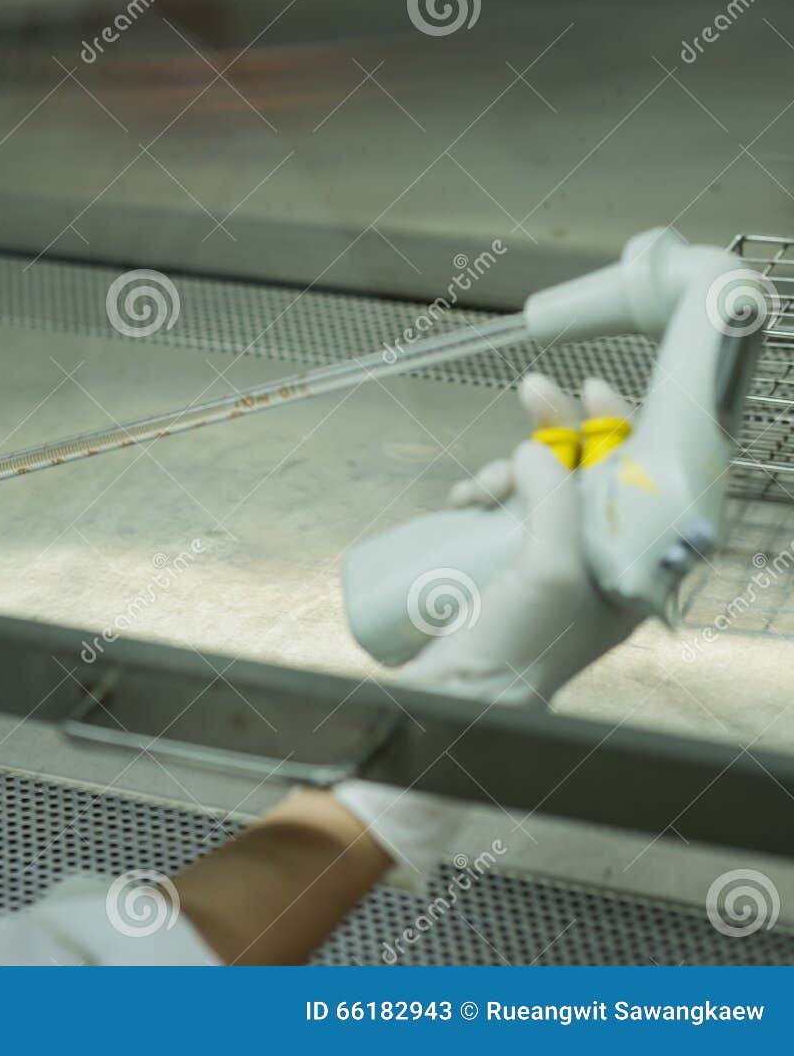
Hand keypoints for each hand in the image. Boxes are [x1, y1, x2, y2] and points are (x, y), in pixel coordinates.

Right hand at [402, 374, 645, 707]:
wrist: (454, 701)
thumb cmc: (516, 654)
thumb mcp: (551, 569)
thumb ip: (556, 502)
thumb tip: (537, 450)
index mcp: (627, 570)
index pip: (637, 482)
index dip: (621, 429)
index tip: (593, 390)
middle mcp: (589, 565)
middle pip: (581, 476)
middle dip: (554, 433)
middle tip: (532, 394)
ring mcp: (540, 569)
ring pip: (531, 491)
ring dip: (503, 470)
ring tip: (478, 487)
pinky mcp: (495, 573)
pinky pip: (493, 515)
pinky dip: (476, 496)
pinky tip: (460, 501)